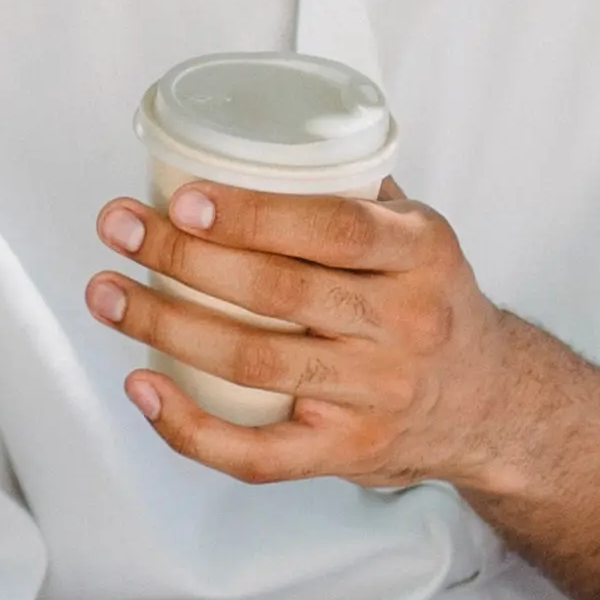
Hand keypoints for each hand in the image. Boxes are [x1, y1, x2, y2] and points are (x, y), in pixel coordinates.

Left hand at [88, 173, 535, 488]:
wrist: (491, 402)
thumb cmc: (431, 302)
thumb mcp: (420, 236)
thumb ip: (348, 195)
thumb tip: (240, 145)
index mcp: (420, 254)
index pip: (332, 228)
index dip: (251, 215)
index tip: (181, 198)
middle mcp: (403, 324)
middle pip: (277, 293)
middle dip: (182, 258)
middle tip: (119, 227)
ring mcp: (375, 395)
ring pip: (253, 363)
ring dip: (165, 325)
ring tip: (107, 293)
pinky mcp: (347, 451)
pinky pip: (258, 454)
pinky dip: (189, 427)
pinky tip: (142, 388)